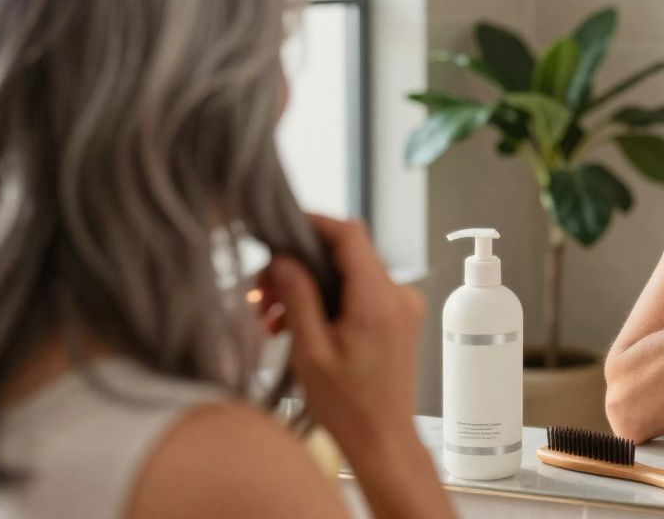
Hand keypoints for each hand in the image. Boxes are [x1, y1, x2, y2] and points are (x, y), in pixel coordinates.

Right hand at [256, 214, 426, 451]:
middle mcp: (399, 294)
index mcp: (379, 300)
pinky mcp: (398, 317)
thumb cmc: (347, 406)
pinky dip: (328, 300)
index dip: (313, 223)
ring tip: (272, 318)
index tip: (279, 228)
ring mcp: (402, 305)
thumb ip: (298, 298)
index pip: (350, 235)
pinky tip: (297, 324)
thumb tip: (282, 258)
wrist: (383, 440)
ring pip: (349, 274)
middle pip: (346, 254)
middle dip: (299, 265)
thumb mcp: (311, 352)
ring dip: (309, 286)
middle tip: (261, 293)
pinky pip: (360, 292)